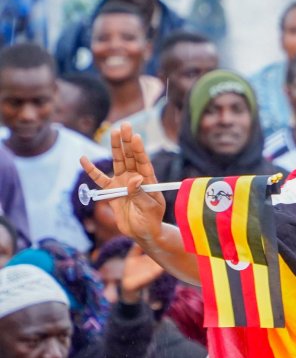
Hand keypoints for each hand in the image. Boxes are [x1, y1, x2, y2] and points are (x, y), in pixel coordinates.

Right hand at [80, 123, 165, 245]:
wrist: (142, 232)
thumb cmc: (151, 219)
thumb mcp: (149, 207)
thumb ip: (140, 193)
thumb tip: (134, 179)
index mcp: (148, 180)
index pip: (143, 162)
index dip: (139, 150)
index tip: (136, 137)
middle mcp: (135, 177)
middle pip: (130, 156)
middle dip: (127, 141)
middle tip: (125, 125)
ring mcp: (123, 182)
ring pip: (117, 162)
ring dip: (115, 148)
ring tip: (114, 132)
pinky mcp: (112, 191)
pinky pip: (99, 179)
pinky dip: (91, 170)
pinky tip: (83, 160)